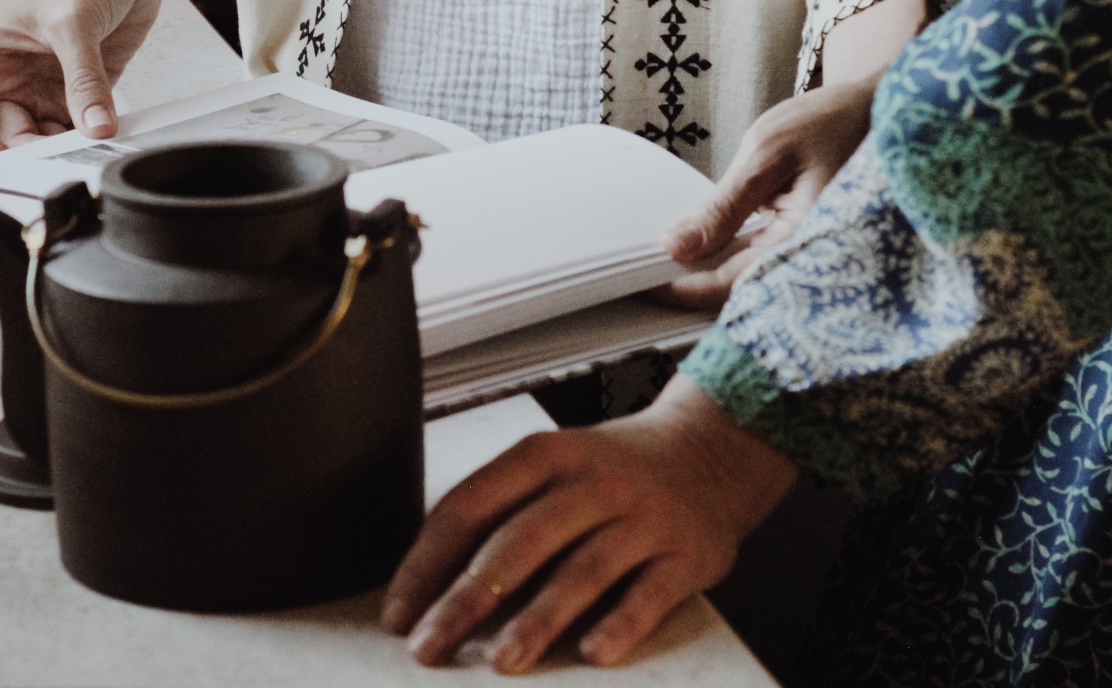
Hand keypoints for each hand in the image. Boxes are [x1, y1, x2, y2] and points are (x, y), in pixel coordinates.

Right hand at [0, 0, 162, 157]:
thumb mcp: (73, 22)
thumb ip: (83, 79)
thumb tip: (94, 126)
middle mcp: (10, 76)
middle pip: (5, 136)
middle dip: (29, 151)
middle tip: (61, 154)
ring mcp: (46, 85)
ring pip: (44, 137)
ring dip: (64, 148)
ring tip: (87, 147)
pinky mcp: (83, 88)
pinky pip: (82, 126)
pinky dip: (92, 136)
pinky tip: (107, 134)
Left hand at [383, 377, 795, 672]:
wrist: (712, 451)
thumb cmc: (613, 471)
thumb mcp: (555, 465)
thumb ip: (502, 511)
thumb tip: (433, 585)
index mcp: (545, 456)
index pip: (471, 505)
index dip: (428, 562)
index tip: (399, 612)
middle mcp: (592, 481)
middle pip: (519, 540)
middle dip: (466, 599)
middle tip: (429, 646)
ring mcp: (643, 517)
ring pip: (582, 569)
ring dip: (538, 618)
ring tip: (502, 660)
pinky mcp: (687, 554)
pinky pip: (650, 593)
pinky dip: (621, 623)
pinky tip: (592, 654)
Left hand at [658, 81, 873, 308]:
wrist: (872, 108)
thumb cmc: (828, 123)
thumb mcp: (766, 155)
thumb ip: (722, 208)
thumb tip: (676, 247)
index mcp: (804, 242)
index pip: (732, 285)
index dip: (683, 288)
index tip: (645, 280)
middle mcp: (810, 258)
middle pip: (739, 292)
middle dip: (691, 286)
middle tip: (644, 272)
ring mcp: (805, 252)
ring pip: (746, 279)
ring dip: (706, 271)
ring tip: (664, 257)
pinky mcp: (800, 242)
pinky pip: (758, 261)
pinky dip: (726, 255)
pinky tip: (701, 243)